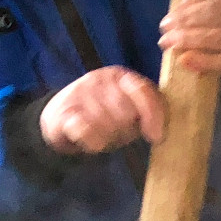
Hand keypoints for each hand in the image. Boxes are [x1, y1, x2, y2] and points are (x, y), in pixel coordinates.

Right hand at [39, 66, 164, 153]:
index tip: (155, 137)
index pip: (143, 90)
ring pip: (107, 123)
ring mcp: (80, 92)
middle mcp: (100, 79)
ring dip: (108, 137)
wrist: (60, 119)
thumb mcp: (130, 113)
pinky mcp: (63, 111)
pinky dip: (92, 141)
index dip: (153, 115)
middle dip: (126, 129)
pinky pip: (85, 130)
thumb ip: (148, 112)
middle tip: (119, 134)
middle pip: (126, 110)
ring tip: (103, 135)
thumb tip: (161, 131)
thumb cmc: (105, 117)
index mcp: (122, 77)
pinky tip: (92, 143)